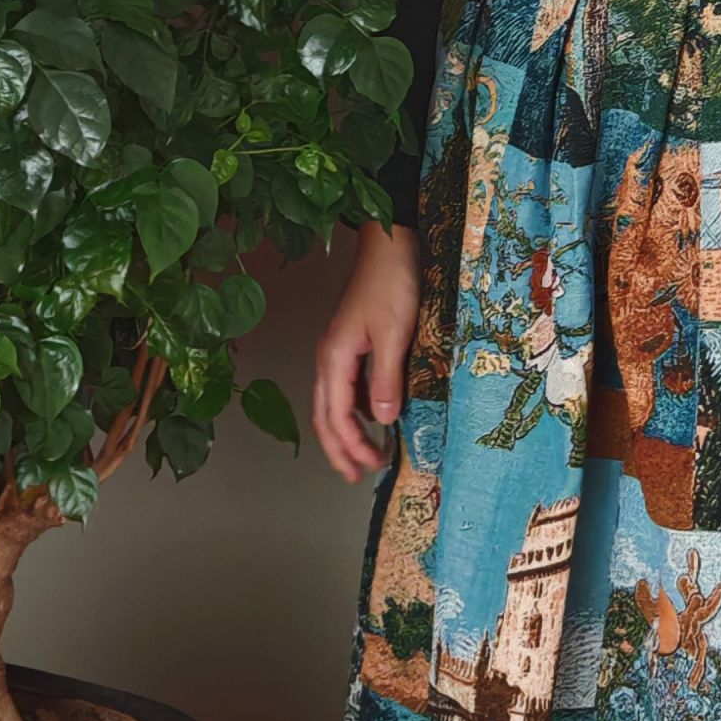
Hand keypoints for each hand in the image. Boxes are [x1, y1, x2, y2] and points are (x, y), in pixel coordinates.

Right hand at [312, 216, 419, 483]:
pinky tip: (373, 418)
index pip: (335, 415)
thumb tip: (381, 421)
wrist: (389, 243)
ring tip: (365, 456)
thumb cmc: (392, 282)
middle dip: (339, 449)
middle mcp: (330, 357)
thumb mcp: (395, 331)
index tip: (371, 467)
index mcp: (335, 356)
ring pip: (333, 403)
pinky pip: (346, 387)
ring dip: (346, 432)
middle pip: (325, 415)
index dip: (351, 446)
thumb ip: (386, 377)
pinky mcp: (351, 343)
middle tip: (357, 477)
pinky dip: (355, 410)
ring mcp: (338, 350)